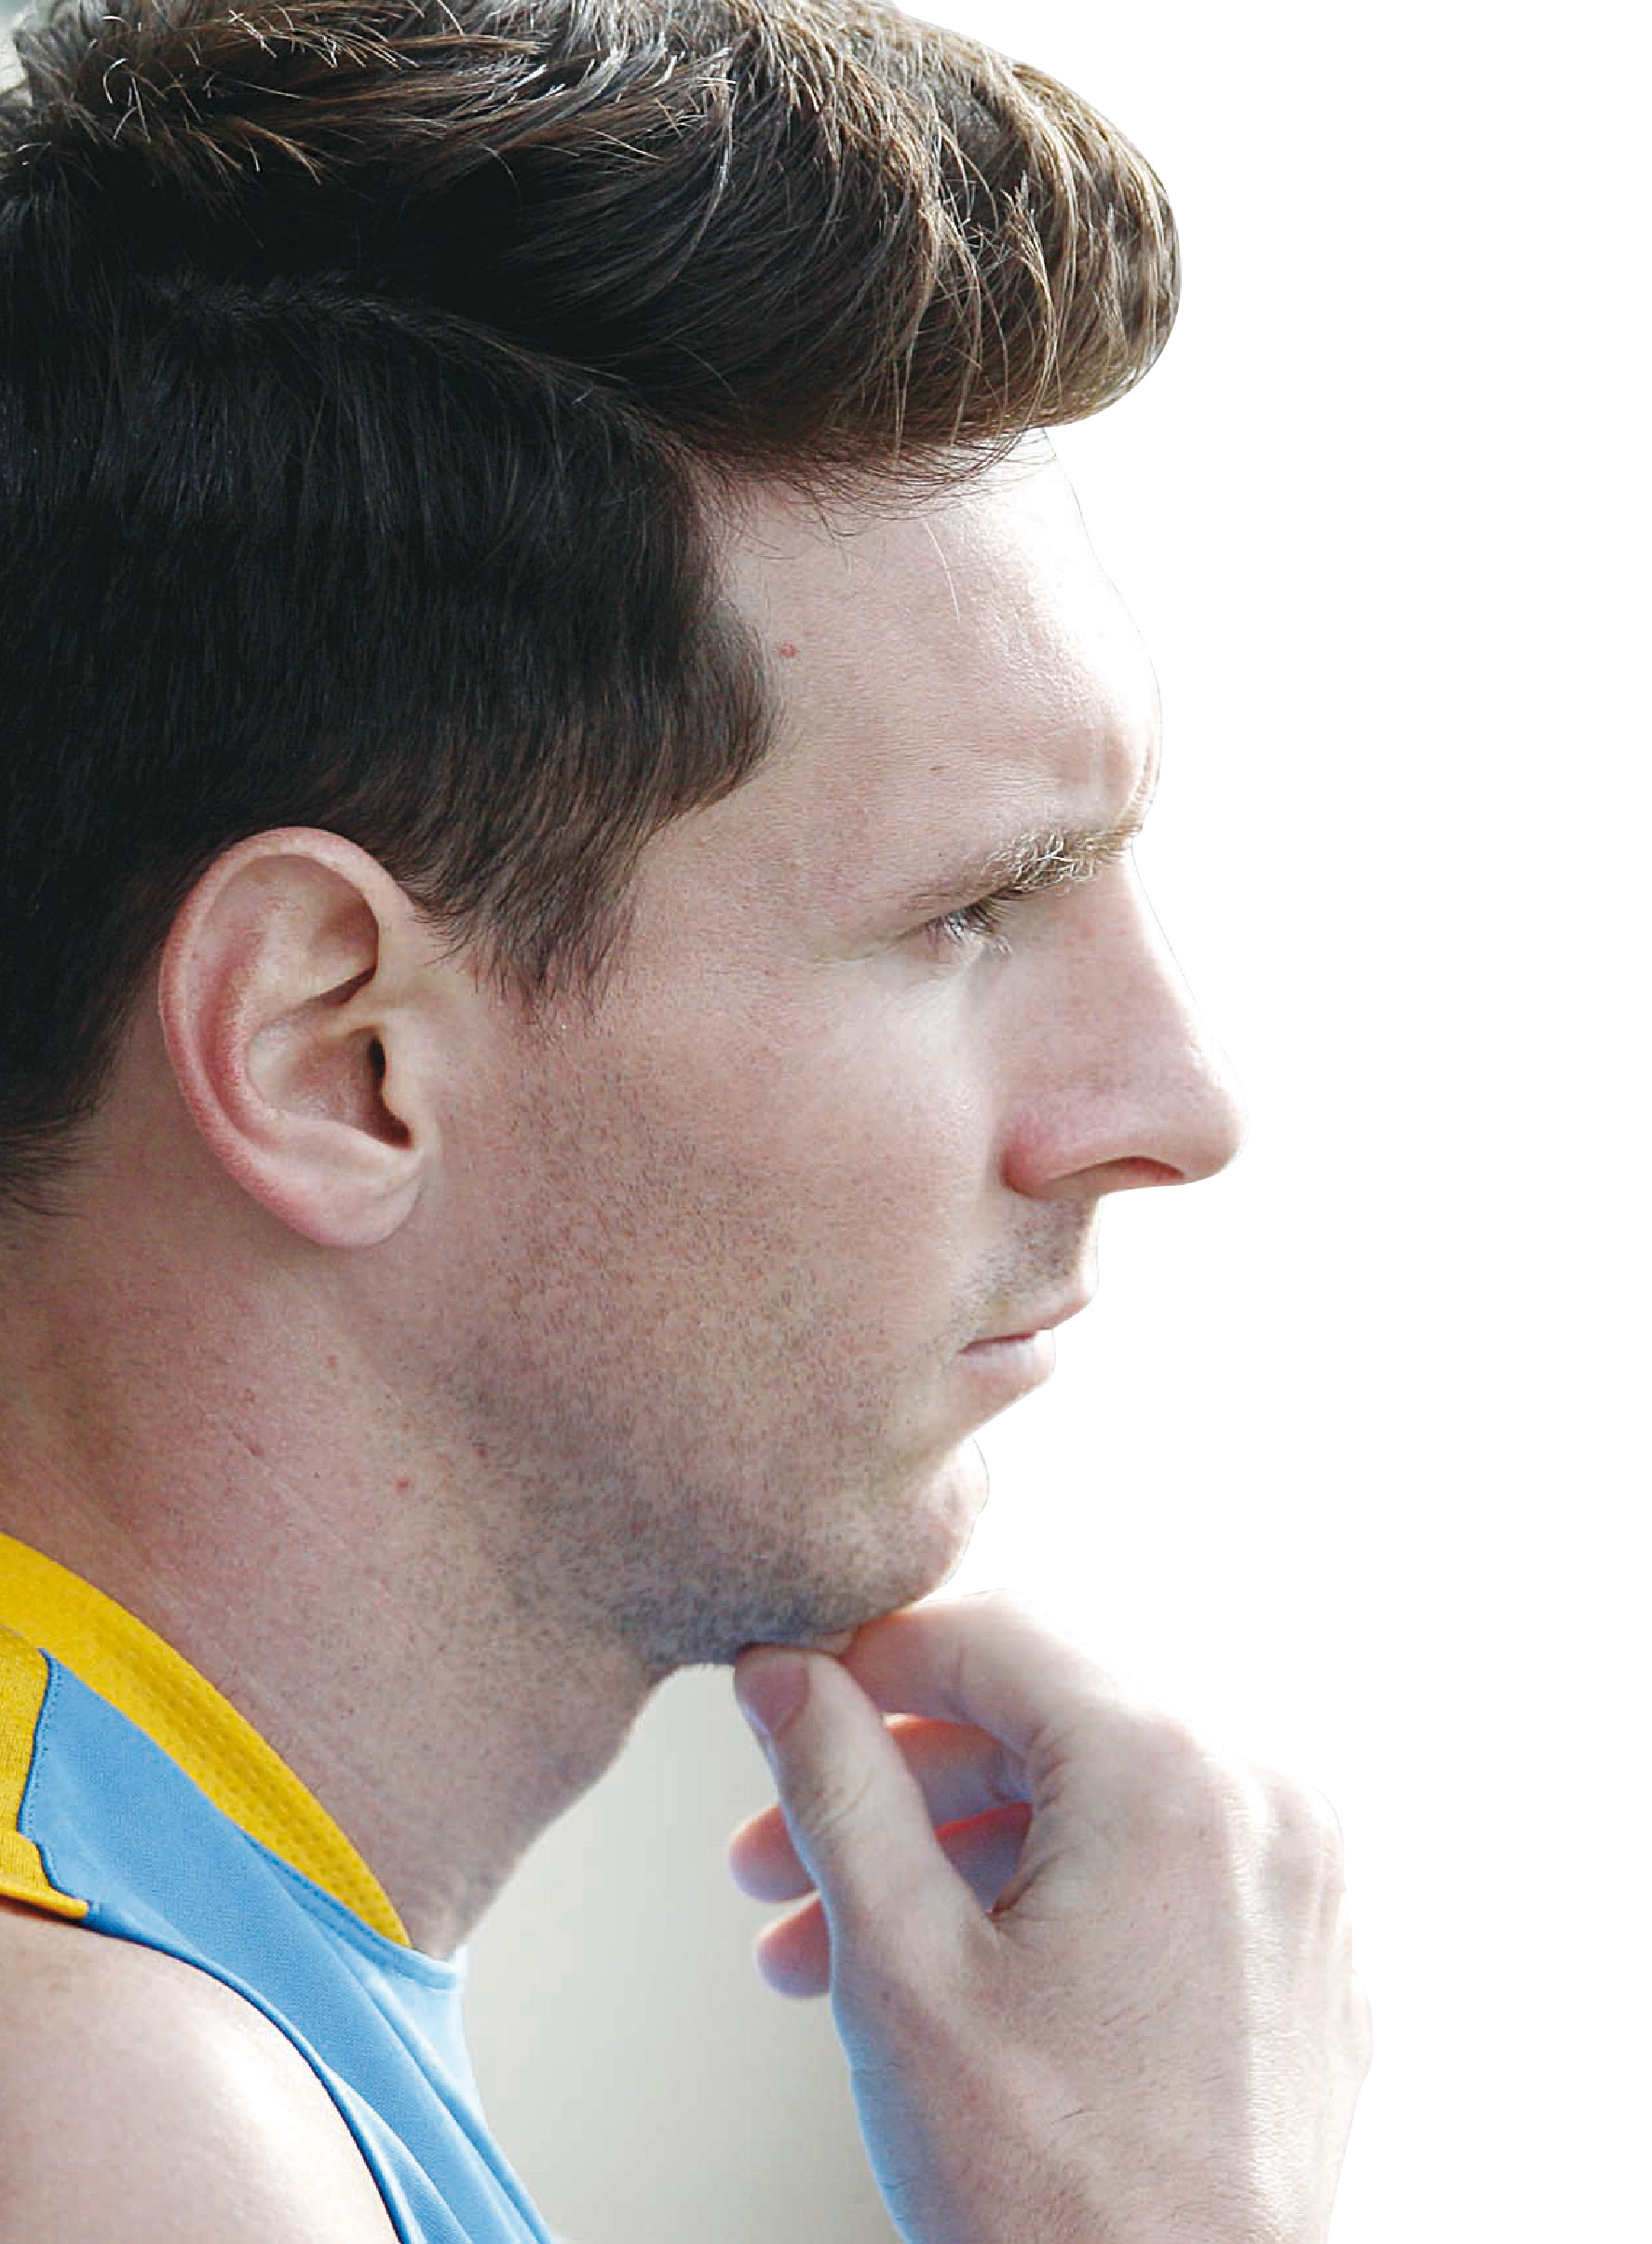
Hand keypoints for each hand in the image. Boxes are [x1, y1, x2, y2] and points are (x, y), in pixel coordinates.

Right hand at [730, 1592, 1371, 2243]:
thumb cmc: (1051, 2199)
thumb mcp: (901, 1968)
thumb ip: (837, 1783)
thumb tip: (780, 1669)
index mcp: (1173, 1772)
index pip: (992, 1631)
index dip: (865, 1659)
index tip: (781, 1704)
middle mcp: (1266, 1788)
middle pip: (1042, 1707)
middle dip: (895, 1772)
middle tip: (775, 1849)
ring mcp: (1305, 1867)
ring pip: (1094, 1784)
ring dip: (952, 1840)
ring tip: (824, 1940)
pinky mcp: (1309, 1940)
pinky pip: (1164, 1852)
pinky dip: (1051, 1880)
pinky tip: (944, 1964)